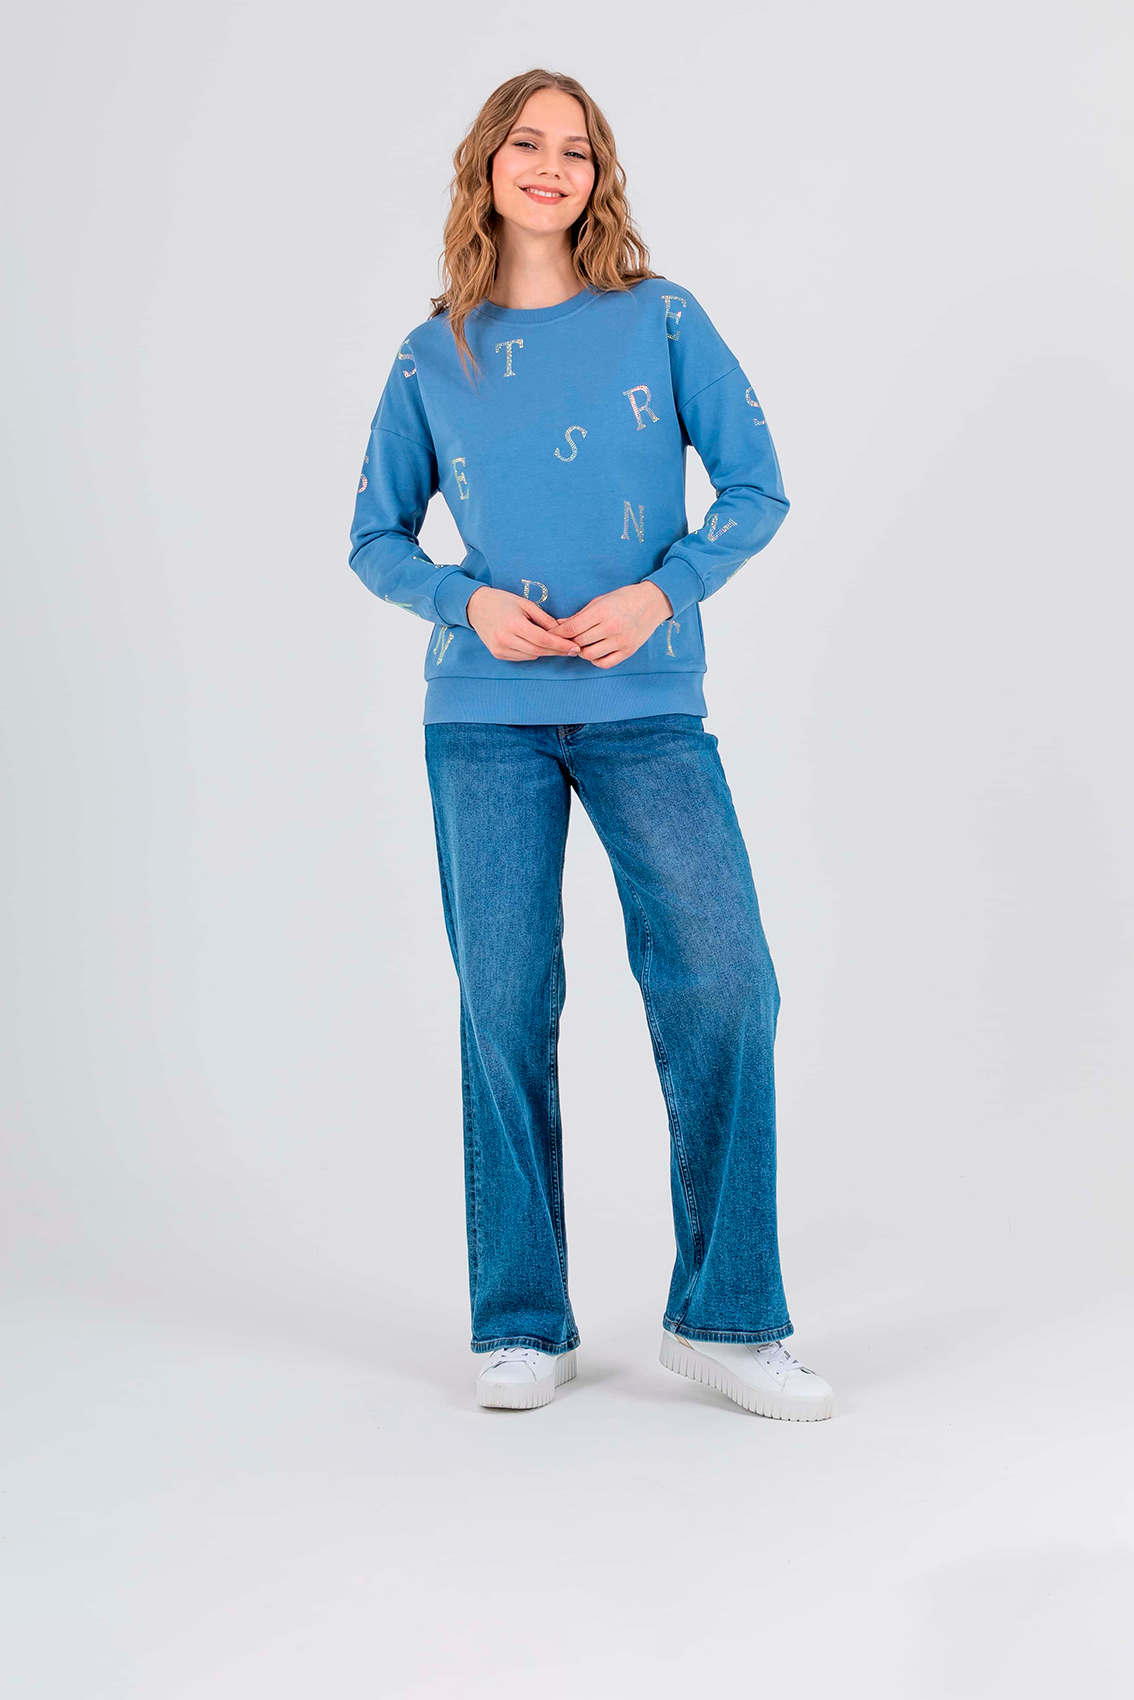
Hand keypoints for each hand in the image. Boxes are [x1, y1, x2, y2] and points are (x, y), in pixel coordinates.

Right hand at [467, 586, 582, 660]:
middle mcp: (506, 639)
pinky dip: (532, 653)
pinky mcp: (497, 654)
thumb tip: (562, 631)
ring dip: (546, 653)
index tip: (575, 647)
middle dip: (557, 651)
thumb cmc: (502, 601)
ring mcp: (500, 649)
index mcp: (514, 624)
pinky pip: (521, 657)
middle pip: (539, 651)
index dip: (561, 646)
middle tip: (572, 649)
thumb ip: (544, 619)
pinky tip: (538, 647)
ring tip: (558, 647)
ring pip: (531, 656)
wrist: (475, 606)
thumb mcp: (525, 604)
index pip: (544, 640)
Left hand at [554, 582, 672, 668]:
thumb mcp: (600, 601)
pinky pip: (605, 663)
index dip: (558, 633)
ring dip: (580, 651)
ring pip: (589, 655)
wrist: (653, 602)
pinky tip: (594, 652)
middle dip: (567, 641)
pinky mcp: (628, 651)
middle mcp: (611, 627)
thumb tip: (559, 625)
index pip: (572, 627)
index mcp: (602, 612)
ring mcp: (621, 641)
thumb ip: (580, 615)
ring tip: (580, 645)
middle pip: (578, 641)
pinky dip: (595, 660)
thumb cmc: (624, 598)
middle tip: (564, 640)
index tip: (551, 634)